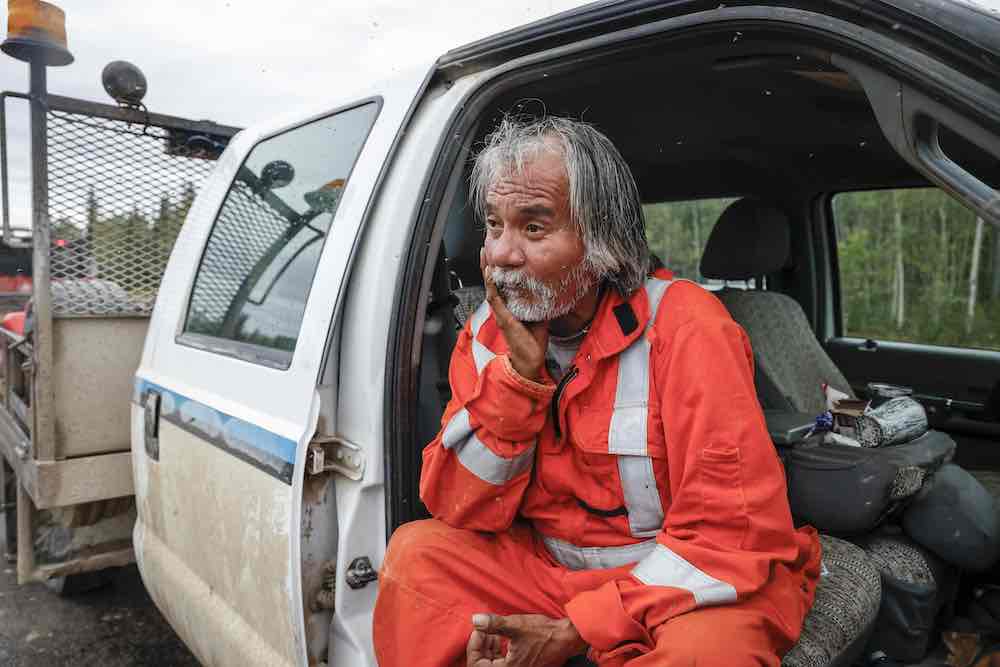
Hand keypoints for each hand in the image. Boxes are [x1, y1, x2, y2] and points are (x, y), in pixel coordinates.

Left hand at [466, 613, 587, 666]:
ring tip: (492, 632)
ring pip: (494, 663)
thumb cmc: (544, 633)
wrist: (566, 638)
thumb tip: (475, 620)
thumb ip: (494, 624)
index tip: (477, 630)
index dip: (474, 646)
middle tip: (483, 630)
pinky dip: (499, 651)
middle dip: (481, 646)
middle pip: (485, 665)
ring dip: (490, 648)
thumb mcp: (516, 625)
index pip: (478, 664)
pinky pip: (504, 662)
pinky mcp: (524, 666)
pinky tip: (502, 638)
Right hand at [481, 248, 548, 381]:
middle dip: (488, 264)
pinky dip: (492, 286)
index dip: (498, 268)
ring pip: (491, 287)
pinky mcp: (503, 318)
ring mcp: (500, 312)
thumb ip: (538, 301)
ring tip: (485, 256)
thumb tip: (548, 289)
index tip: (496, 253)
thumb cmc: (532, 340)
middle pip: (492, 282)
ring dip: (487, 271)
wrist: (529, 359)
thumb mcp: (537, 314)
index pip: (501, 283)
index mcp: (509, 306)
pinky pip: (495, 299)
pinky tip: (490, 275)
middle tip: (485, 248)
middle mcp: (502, 307)